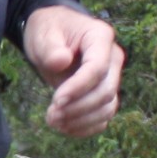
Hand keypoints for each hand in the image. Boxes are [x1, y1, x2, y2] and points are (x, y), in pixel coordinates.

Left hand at [24, 5, 123, 137]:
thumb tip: (61, 62)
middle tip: (51, 116)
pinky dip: (86, 127)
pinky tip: (65, 128)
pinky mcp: (103, 92)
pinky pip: (103, 116)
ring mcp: (111, 77)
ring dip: (81, 120)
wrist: (53, 35)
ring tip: (53, 122)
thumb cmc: (49, 30)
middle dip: (79, 108)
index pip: (97, 68)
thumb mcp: (43, 34)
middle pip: (106, 91)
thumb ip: (51, 47)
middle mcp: (112, 58)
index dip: (78, 88)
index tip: (56, 101)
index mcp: (100, 37)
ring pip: (108, 108)